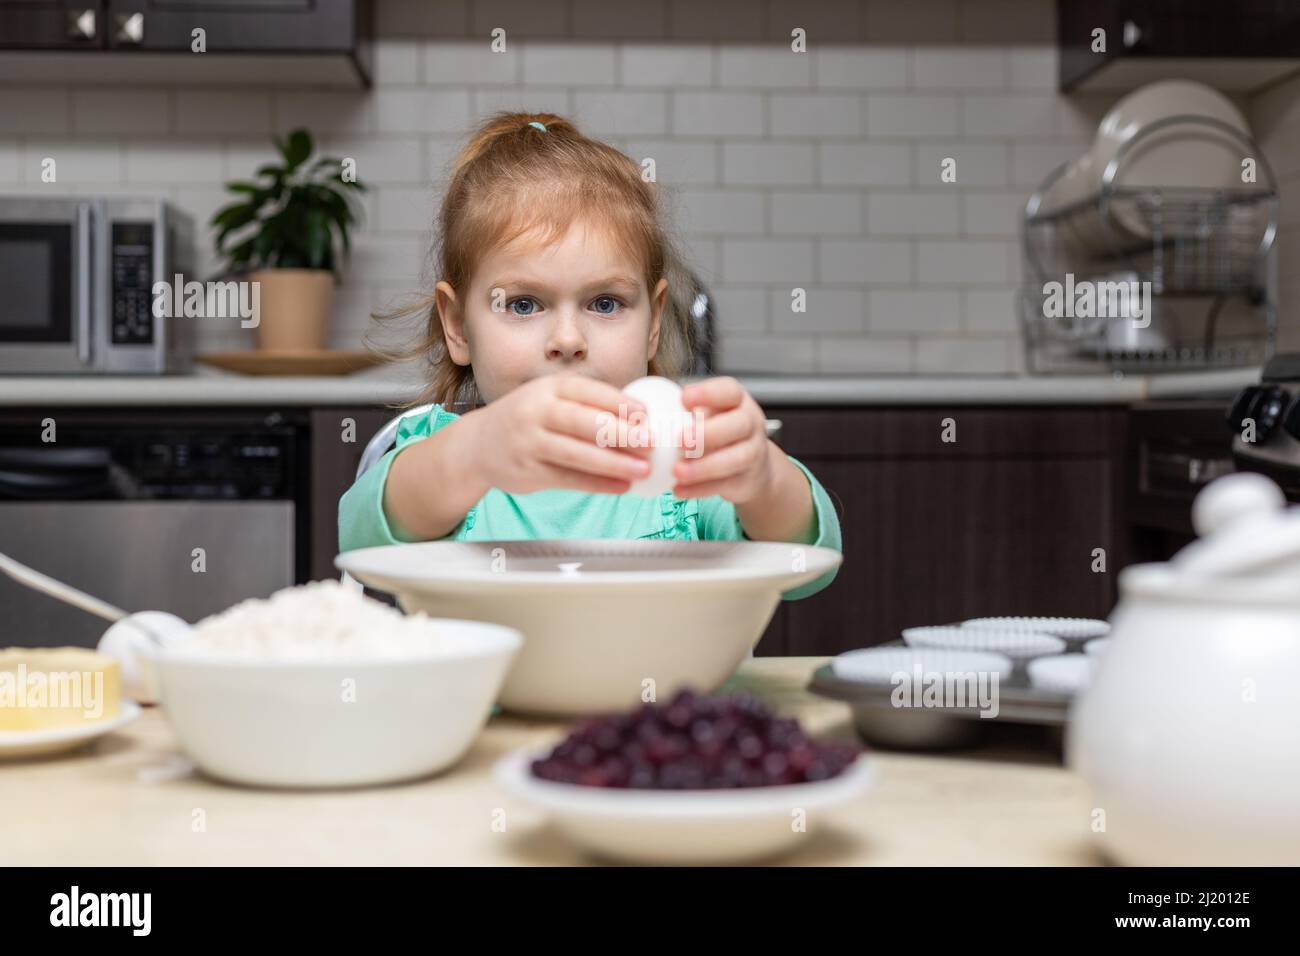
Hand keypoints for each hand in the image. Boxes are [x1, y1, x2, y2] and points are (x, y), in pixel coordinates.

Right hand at [464, 373, 652, 494]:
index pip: (589, 391)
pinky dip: (597, 484)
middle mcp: (537, 411)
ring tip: (643, 470)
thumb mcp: (550, 400)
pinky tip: (621, 487)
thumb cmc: (528, 420)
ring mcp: (529, 442)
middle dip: (621, 433)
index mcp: (549, 388)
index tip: (646, 414)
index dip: (619, 402)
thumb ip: (586, 406)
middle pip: (584, 422)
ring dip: (614, 463)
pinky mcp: (527, 471)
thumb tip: (640, 419)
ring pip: (577, 454)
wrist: (477, 445)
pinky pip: (568, 479)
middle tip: (650, 443)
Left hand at [672, 376, 774, 503]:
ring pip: (735, 459)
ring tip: (677, 471)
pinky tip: (679, 490)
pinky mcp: (748, 479)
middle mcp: (751, 423)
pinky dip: (700, 489)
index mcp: (737, 401)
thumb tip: (645, 416)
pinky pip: (725, 485)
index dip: (708, 393)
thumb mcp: (708, 416)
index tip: (684, 399)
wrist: (752, 467)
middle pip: (739, 424)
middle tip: (680, 440)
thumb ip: (686, 414)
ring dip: (703, 467)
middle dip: (708, 433)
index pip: (729, 391)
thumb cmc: (720, 433)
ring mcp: (754, 452)